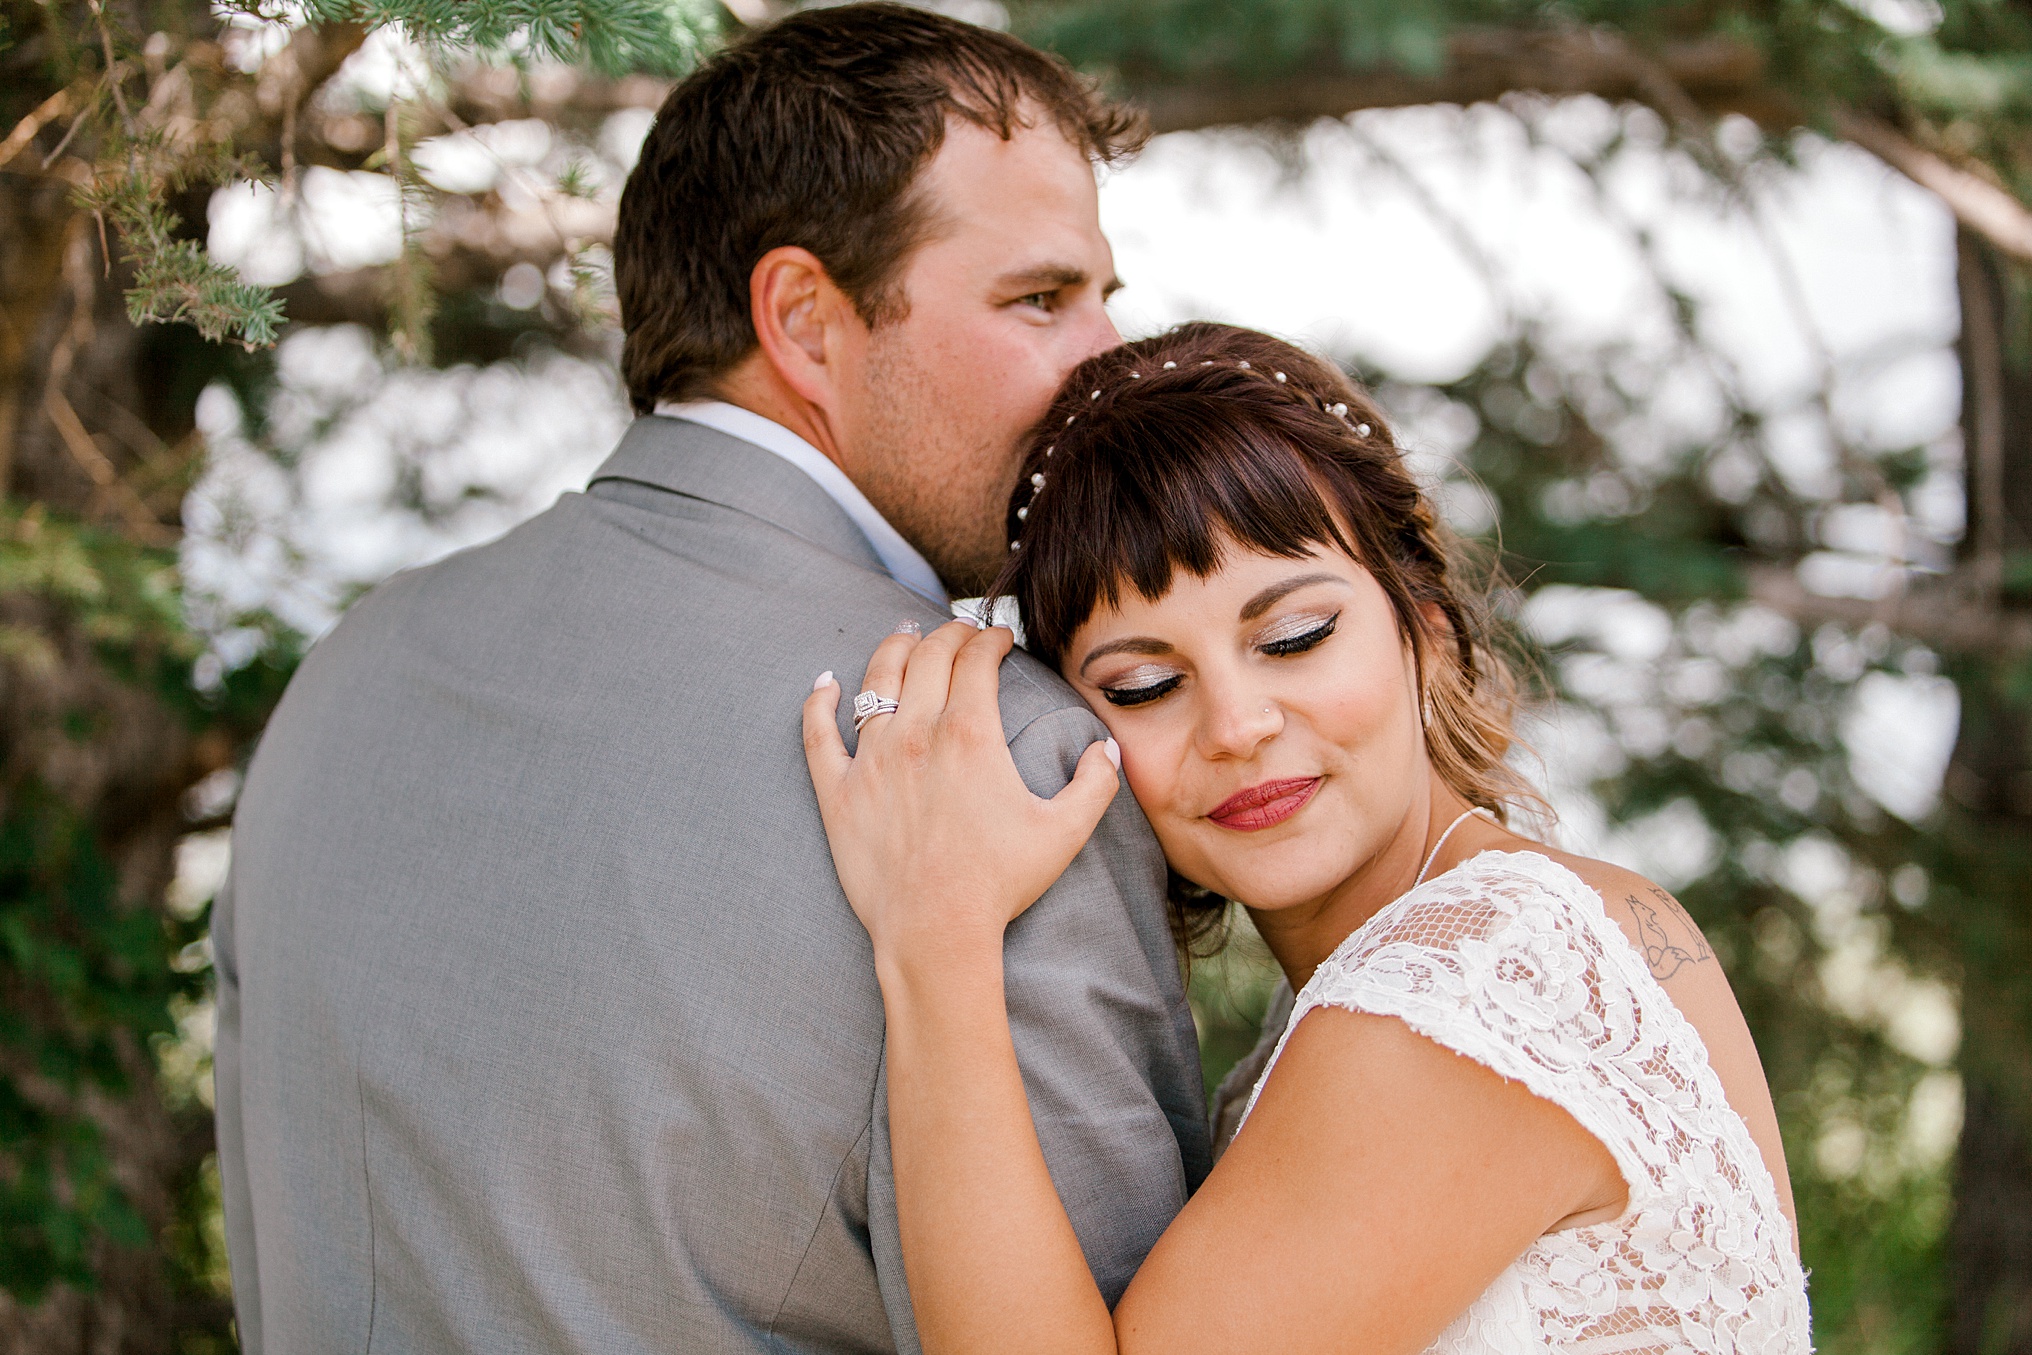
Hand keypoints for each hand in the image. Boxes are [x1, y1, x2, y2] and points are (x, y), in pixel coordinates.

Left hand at [803, 619, 1120, 968]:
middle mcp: (916, 733)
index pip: (976, 660)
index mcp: (970, 733)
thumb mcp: (1065, 832)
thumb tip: (1107, 750)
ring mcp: (871, 759)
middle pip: (927, 657)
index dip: (990, 639)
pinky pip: (817, 733)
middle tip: (960, 632)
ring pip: (875, 679)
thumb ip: (1095, 784)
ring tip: (903, 637)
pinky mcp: (837, 790)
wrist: (935, 931)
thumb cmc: (1000, 884)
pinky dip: (818, 702)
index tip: (998, 638)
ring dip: (893, 648)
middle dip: (948, 634)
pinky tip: (824, 685)